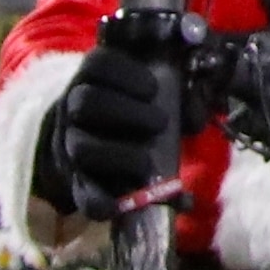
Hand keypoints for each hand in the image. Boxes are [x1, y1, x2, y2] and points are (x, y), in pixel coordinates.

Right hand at [48, 45, 181, 221]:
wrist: (90, 139)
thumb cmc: (131, 107)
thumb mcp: (150, 90)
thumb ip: (177, 89)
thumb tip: (197, 112)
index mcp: (93, 79)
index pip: (97, 64)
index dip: (124, 72)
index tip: (154, 87)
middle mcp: (75, 109)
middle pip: (86, 102)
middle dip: (125, 110)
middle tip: (161, 122)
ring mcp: (72, 145)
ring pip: (82, 147)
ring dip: (119, 155)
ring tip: (148, 164)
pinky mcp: (77, 180)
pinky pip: (81, 192)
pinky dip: (97, 201)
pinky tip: (114, 206)